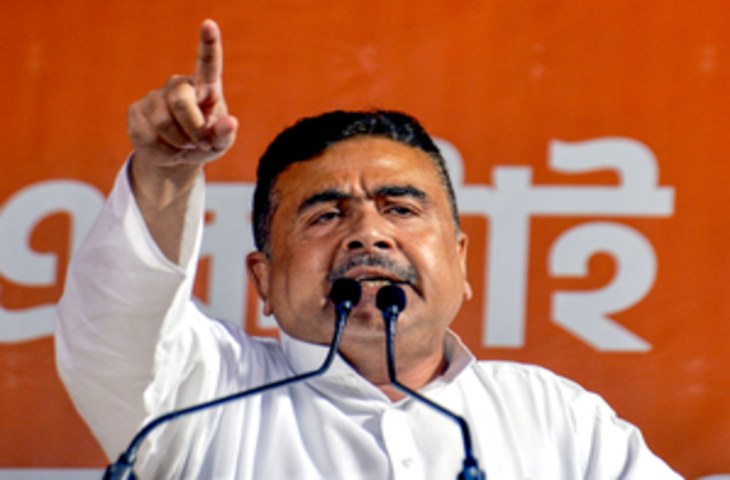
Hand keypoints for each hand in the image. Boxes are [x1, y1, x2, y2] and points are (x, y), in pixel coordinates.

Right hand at [126, 20, 237, 262]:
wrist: (176, 157)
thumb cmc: (204, 142)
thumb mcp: (220, 143)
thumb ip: (226, 134)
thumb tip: (230, 122)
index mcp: (205, 87)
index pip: (208, 63)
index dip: (209, 44)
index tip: (210, 24)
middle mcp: (179, 85)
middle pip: (181, 101)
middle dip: (193, 128)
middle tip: (202, 144)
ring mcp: (155, 97)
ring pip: (164, 124)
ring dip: (180, 143)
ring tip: (185, 145)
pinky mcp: (136, 112)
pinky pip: (150, 137)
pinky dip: (165, 152)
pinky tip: (168, 149)